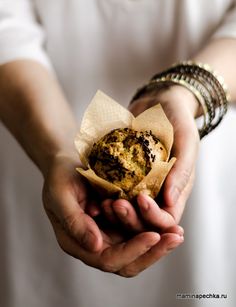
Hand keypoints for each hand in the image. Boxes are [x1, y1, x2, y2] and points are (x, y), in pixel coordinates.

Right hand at [42, 152, 183, 276]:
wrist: (66, 163)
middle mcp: (95, 244)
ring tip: (178, 233)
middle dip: (153, 252)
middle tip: (175, 238)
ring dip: (159, 244)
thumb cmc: (60, 176)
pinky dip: (155, 229)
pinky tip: (171, 222)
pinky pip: (138, 232)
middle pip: (127, 262)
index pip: (108, 258)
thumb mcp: (60, 195)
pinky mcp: (117, 223)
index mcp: (77, 243)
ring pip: (136, 251)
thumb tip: (96, 246)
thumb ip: (75, 222)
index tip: (153, 235)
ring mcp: (108, 234)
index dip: (132, 250)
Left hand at [102, 85, 198, 231]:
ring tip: (103, 203)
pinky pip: (113, 191)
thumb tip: (170, 202)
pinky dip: (105, 195)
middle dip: (130, 217)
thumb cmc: (178, 119)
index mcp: (176, 190)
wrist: (158, 101)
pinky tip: (96, 191)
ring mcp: (138, 185)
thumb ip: (183, 170)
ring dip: (115, 211)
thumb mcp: (187, 141)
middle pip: (143, 219)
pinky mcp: (122, 175)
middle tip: (115, 205)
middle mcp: (156, 192)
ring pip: (126, 209)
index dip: (154, 216)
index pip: (166, 218)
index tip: (141, 199)